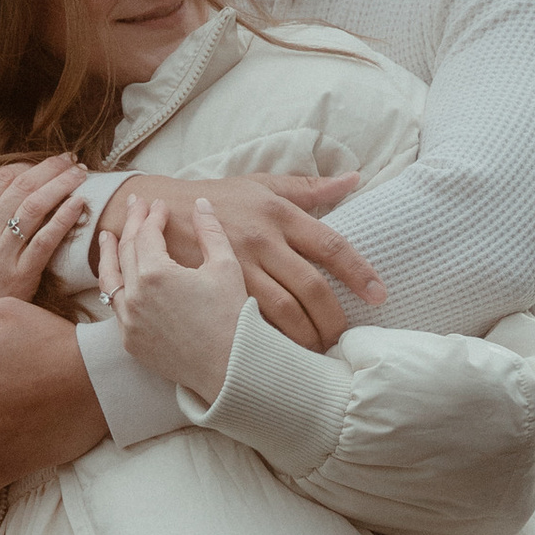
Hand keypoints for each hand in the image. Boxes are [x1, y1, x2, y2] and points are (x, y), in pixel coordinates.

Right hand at [0, 156, 86, 302]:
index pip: (0, 179)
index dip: (25, 166)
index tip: (42, 163)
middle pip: (23, 187)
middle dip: (50, 168)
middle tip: (70, 159)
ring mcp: (3, 253)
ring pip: (36, 207)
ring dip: (61, 185)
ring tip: (80, 174)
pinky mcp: (21, 275)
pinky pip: (46, 241)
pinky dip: (64, 219)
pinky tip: (79, 204)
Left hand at [100, 191, 247, 402]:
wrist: (230, 368)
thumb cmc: (232, 316)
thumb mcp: (226, 266)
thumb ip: (210, 231)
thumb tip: (201, 204)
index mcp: (155, 274)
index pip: (146, 234)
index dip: (152, 215)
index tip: (160, 204)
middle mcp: (134, 297)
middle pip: (126, 251)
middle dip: (131, 225)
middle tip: (135, 206)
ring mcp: (128, 322)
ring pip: (109, 280)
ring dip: (109, 255)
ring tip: (108, 236)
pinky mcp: (131, 342)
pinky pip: (116, 308)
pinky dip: (115, 287)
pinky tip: (119, 279)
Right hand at [112, 170, 380, 349]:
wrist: (155, 211)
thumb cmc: (217, 199)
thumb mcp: (261, 185)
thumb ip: (309, 188)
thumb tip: (354, 179)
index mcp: (279, 214)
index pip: (330, 245)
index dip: (359, 273)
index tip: (379, 296)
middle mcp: (262, 240)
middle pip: (311, 288)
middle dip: (333, 320)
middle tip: (344, 340)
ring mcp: (237, 267)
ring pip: (283, 312)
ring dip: (305, 338)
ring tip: (318, 353)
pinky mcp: (214, 289)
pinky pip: (250, 321)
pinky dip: (270, 341)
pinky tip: (282, 355)